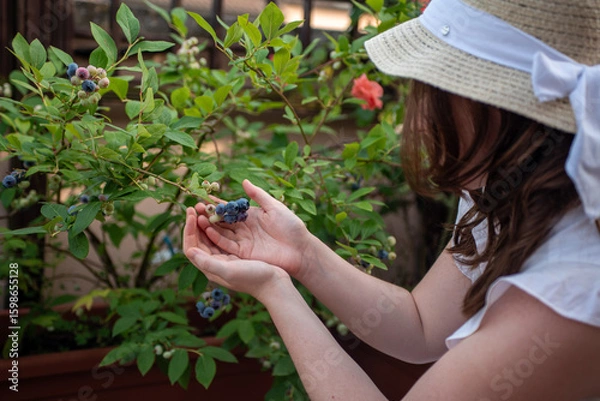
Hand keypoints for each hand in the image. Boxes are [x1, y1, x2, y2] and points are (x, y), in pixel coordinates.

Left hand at [183, 207, 289, 300]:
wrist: (275, 283)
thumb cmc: (253, 279)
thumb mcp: (229, 271)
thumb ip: (209, 263)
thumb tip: (189, 251)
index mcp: (210, 268)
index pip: (191, 248)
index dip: (189, 231)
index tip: (191, 214)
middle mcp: (215, 261)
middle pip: (199, 240)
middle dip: (195, 223)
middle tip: (194, 206)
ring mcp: (226, 256)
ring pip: (210, 236)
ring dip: (206, 221)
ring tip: (203, 206)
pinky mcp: (237, 251)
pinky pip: (223, 234)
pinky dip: (219, 224)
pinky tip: (220, 214)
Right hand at [194, 179, 313, 277]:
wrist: (301, 249)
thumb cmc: (291, 226)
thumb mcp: (274, 207)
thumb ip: (258, 195)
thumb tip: (244, 181)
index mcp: (250, 216)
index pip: (229, 209)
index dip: (216, 205)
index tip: (203, 198)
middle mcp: (243, 229)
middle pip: (222, 221)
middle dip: (208, 215)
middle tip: (194, 208)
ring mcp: (243, 241)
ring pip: (221, 233)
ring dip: (209, 226)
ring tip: (197, 218)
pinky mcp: (244, 253)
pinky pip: (227, 245)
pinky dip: (217, 238)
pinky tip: (207, 230)